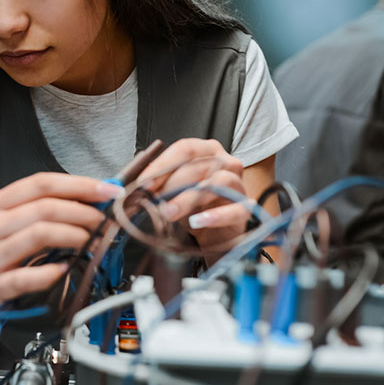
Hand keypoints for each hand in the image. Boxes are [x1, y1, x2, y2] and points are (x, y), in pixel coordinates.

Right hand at [0, 173, 120, 325]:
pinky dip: (52, 272)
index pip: (40, 183)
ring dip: (74, 236)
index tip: (106, 189)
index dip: (78, 184)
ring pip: (40, 235)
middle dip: (83, 211)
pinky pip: (29, 277)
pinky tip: (65, 269)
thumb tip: (84, 201)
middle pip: (44, 207)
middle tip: (104, 220)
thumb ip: (31, 210)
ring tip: (92, 241)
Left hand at [138, 138, 252, 252]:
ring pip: (216, 184)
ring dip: (188, 198)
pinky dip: (215, 216)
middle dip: (171, 183)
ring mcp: (238, 185)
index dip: (163, 164)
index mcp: (209, 152)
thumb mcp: (173, 192)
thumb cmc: (193, 208)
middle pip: (199, 165)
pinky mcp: (246, 209)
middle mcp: (227, 163)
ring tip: (170, 212)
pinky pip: (235, 209)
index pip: (186, 149)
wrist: (213, 236)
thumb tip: (137, 184)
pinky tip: (198, 222)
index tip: (144, 182)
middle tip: (153, 200)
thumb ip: (159, 184)